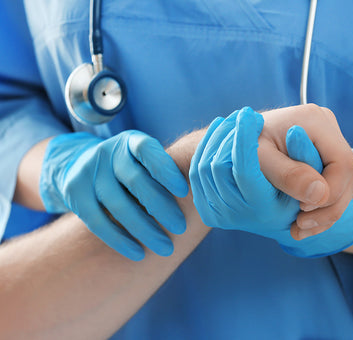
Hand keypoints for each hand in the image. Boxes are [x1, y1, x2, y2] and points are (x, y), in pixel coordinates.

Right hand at [40, 130, 188, 260]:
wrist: (80, 165)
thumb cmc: (130, 167)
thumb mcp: (144, 160)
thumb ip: (164, 171)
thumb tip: (201, 195)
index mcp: (130, 141)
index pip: (147, 151)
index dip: (166, 170)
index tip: (185, 192)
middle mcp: (108, 152)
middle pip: (136, 181)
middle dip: (161, 207)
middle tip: (181, 228)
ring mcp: (88, 172)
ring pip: (119, 206)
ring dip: (144, 230)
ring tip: (165, 248)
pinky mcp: (74, 193)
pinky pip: (98, 222)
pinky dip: (120, 240)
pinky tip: (138, 253)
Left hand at [190, 107, 352, 256]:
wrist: (235, 139)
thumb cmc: (244, 146)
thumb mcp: (260, 160)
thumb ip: (287, 174)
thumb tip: (320, 194)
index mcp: (315, 120)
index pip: (343, 164)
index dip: (329, 192)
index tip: (302, 208)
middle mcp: (328, 128)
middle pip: (348, 176)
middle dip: (328, 208)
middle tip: (299, 225)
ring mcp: (330, 143)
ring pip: (346, 186)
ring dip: (326, 213)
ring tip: (298, 228)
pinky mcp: (328, 158)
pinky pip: (337, 188)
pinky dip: (322, 209)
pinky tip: (303, 222)